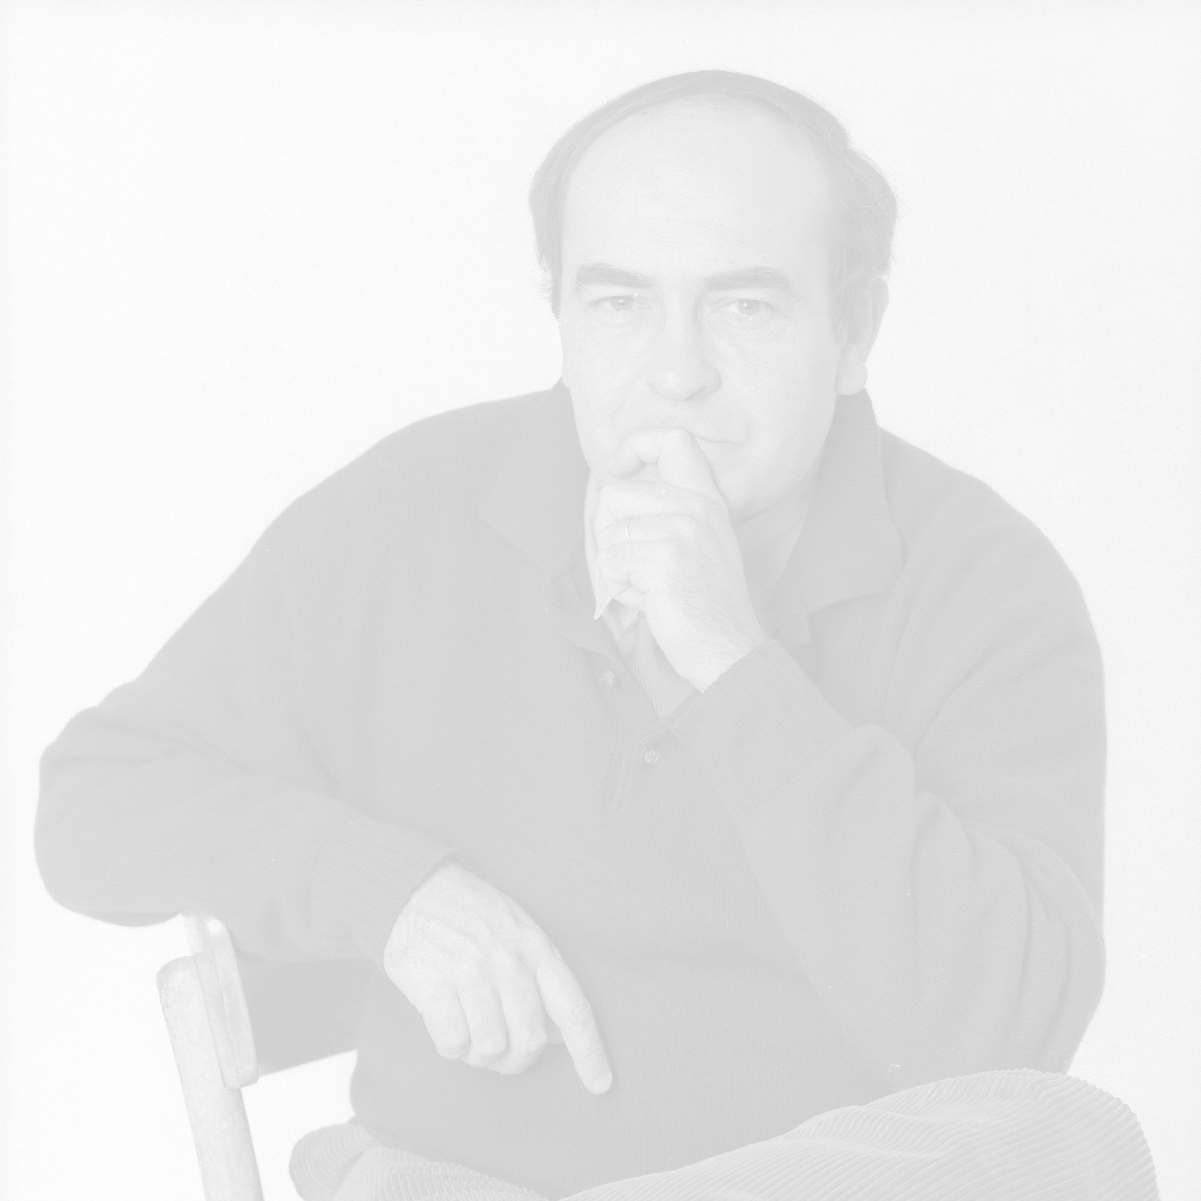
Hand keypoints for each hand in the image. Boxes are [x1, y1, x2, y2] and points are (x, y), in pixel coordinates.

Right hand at [383, 860, 611, 1093]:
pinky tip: (447, 1022)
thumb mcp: (519, 932)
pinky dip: (451, 1046)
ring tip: (470, 1030)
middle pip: (530, 1041)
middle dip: (516, 1060)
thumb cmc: (472, 915)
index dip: (590, 1053)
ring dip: (479, 1054)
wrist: (415, 889)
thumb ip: (541, 979)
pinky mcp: (436, 986)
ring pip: (490, 1049)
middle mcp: (510, 962)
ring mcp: (473, 973)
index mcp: (538, 948)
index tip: (600, 1085)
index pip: (574, 1009)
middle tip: (501, 1052)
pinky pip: (454, 1044)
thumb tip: (558, 1035)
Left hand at [595, 428, 767, 689]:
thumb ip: (666, 513)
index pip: (672, 440)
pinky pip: (609, 563)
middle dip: (608, 535)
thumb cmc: (704, 605)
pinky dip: (618, 589)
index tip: (619, 470)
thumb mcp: (699, 544)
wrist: (728, 649)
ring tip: (649, 588)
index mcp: (706, 500)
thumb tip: (607, 494)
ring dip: (616, 569)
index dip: (634, 446)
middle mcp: (697, 507)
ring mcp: (682, 530)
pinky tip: (650, 601)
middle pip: (614, 494)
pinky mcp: (664, 559)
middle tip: (632, 567)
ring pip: (608, 534)